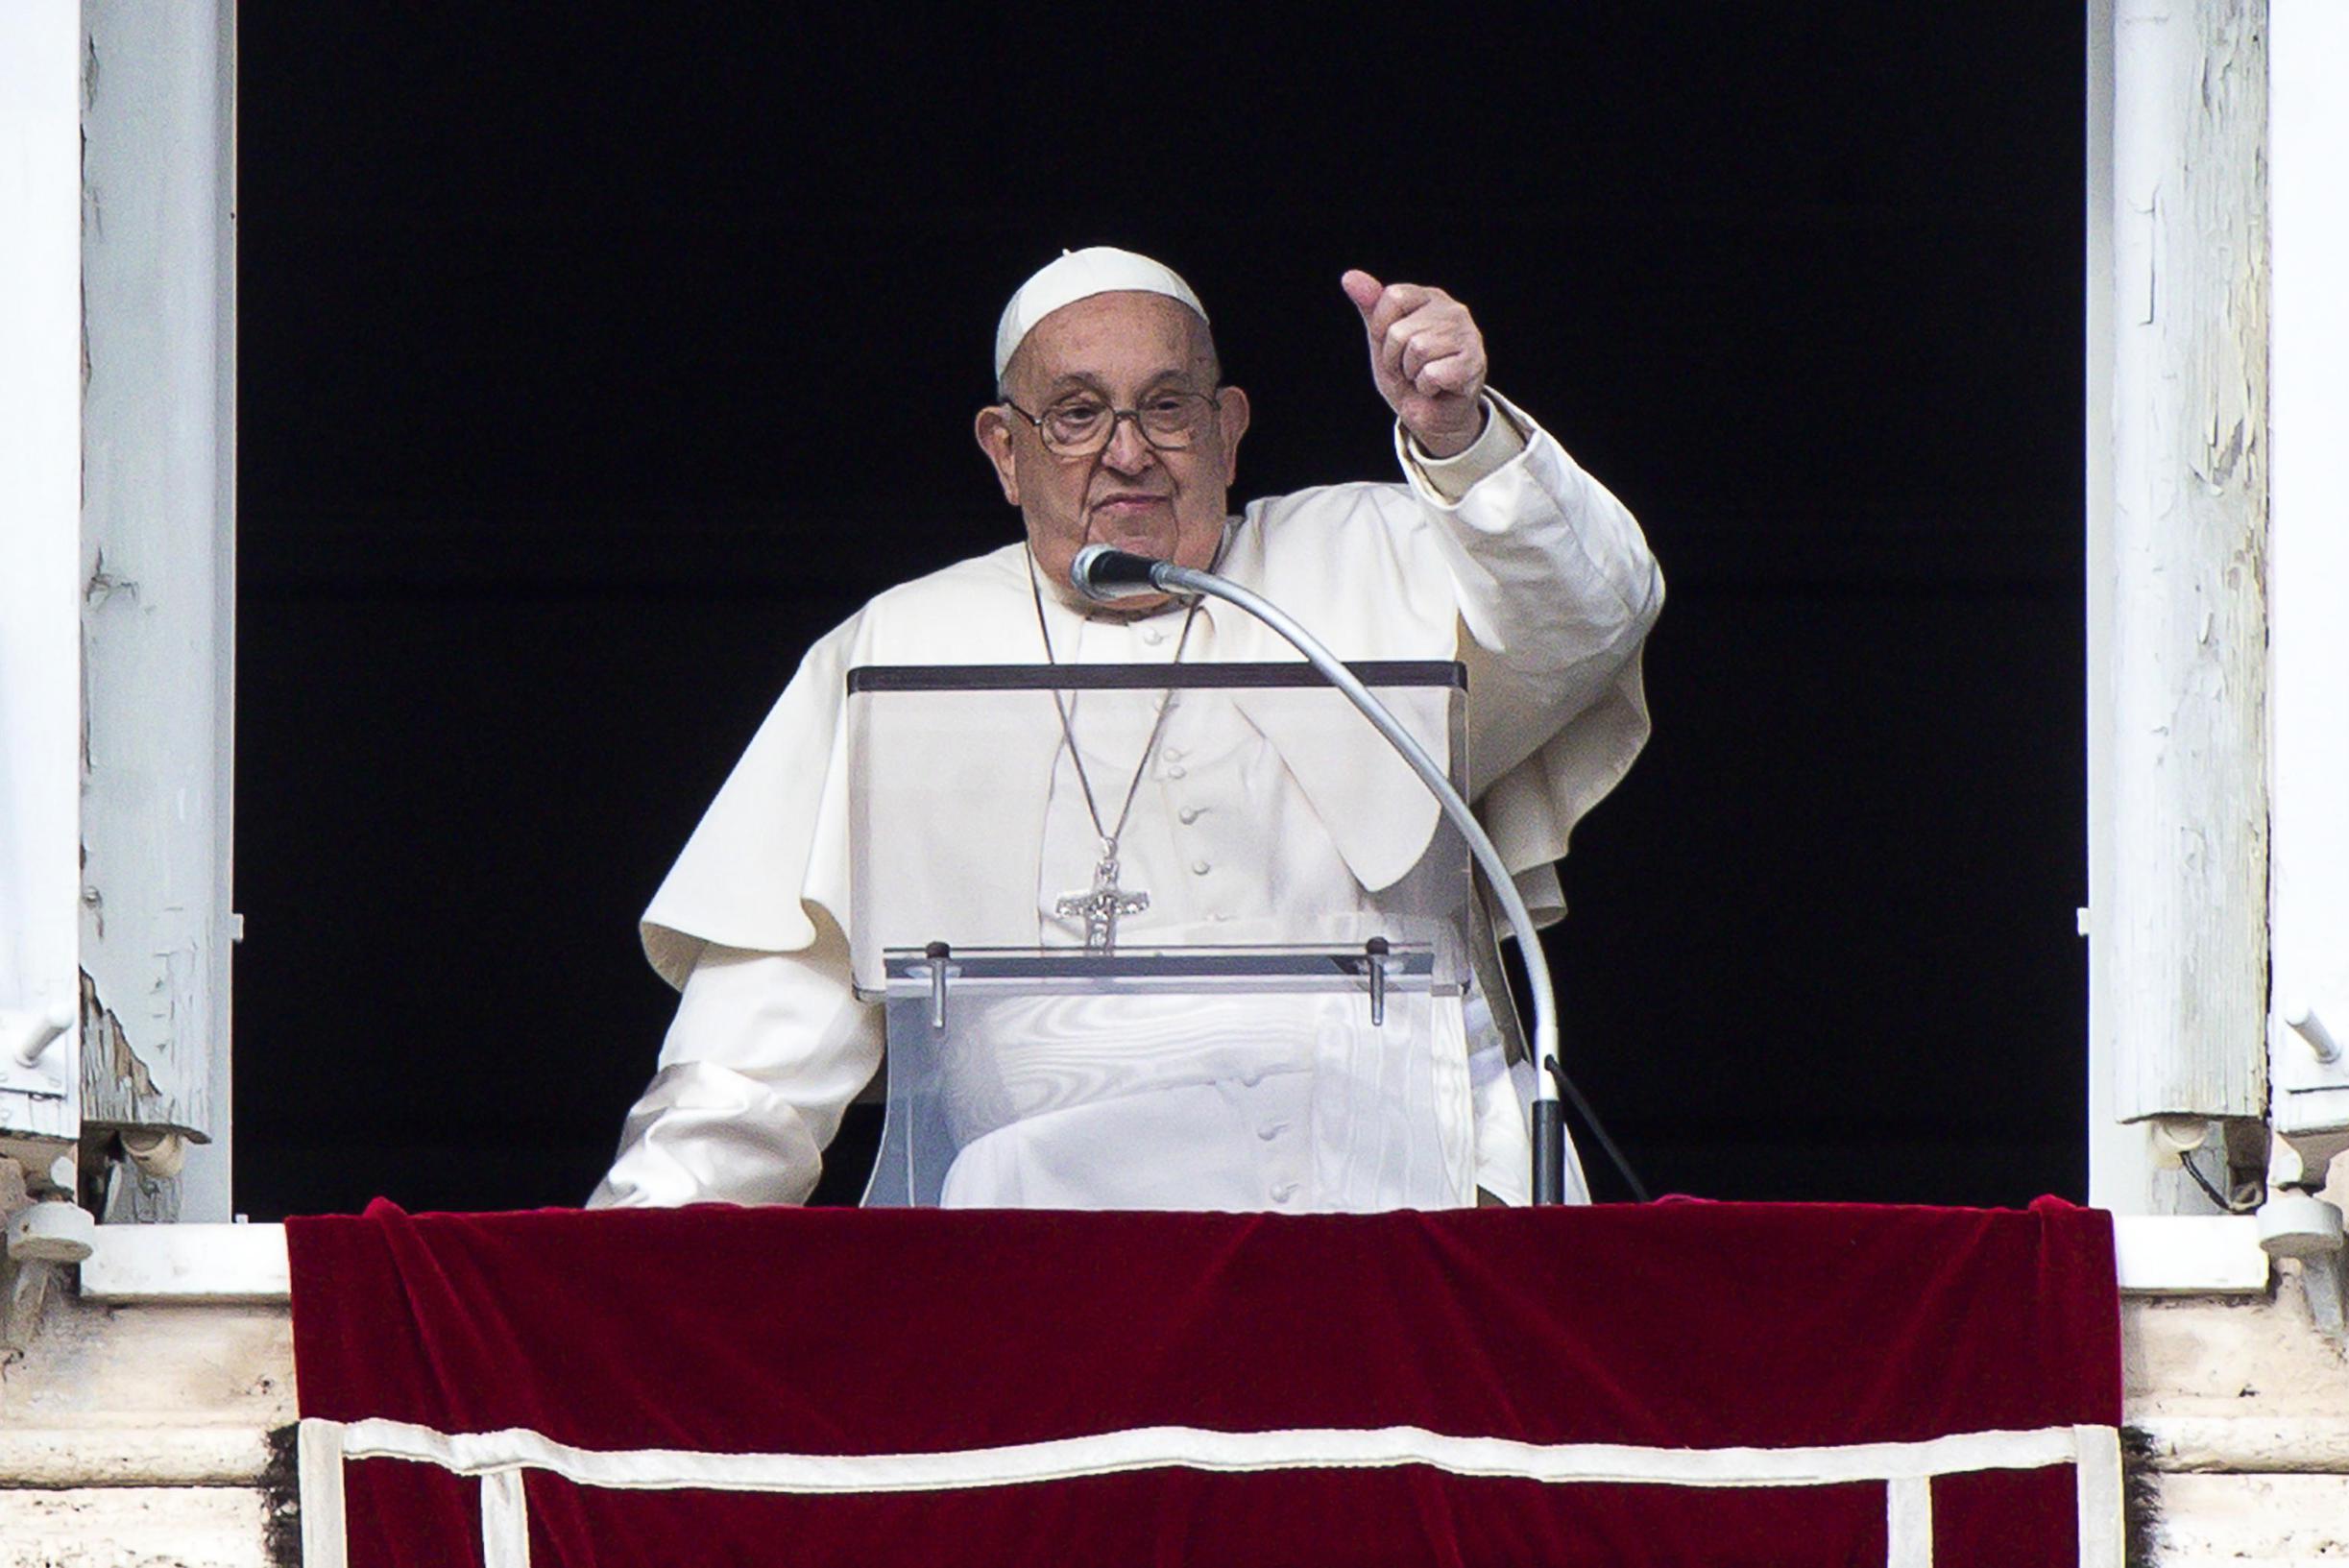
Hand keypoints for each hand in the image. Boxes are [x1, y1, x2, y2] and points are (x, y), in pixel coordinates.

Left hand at [1342, 270, 1489, 458]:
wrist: (1431, 414)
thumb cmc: (1407, 374)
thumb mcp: (1381, 339)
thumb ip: (1370, 307)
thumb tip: (1349, 276)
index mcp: (1430, 298)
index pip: (1392, 297)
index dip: (1381, 329)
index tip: (1390, 346)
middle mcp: (1453, 310)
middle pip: (1401, 330)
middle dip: (1395, 358)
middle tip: (1409, 368)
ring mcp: (1468, 335)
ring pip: (1418, 349)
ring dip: (1411, 373)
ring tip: (1422, 376)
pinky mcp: (1474, 363)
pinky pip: (1432, 373)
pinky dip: (1426, 387)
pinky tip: (1436, 387)